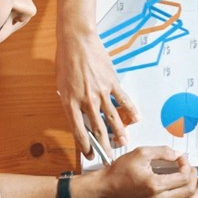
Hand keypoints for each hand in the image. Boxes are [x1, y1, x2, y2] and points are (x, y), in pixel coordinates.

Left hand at [55, 23, 135, 156]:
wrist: (76, 41)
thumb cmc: (66, 61)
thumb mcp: (61, 85)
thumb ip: (70, 102)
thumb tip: (79, 116)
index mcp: (70, 102)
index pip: (78, 130)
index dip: (85, 145)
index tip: (90, 154)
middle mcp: (86, 100)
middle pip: (97, 128)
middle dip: (104, 145)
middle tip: (109, 156)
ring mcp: (101, 92)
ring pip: (112, 118)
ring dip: (119, 133)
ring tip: (123, 143)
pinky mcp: (112, 82)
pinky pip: (123, 100)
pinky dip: (131, 110)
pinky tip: (136, 119)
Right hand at [85, 145, 197, 197]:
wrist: (104, 189)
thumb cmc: (118, 171)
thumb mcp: (140, 153)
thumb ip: (162, 152)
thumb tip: (178, 154)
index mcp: (155, 185)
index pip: (184, 176)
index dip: (187, 164)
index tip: (181, 157)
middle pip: (189, 189)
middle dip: (194, 175)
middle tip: (190, 166)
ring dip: (196, 191)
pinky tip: (188, 191)